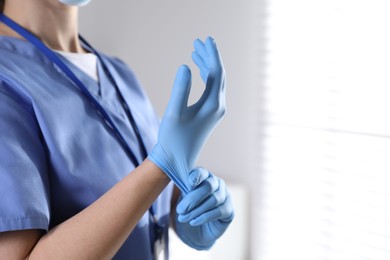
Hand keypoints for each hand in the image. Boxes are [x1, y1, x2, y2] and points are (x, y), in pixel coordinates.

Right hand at [148, 37, 225, 192]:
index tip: (205, 40)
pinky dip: (206, 76)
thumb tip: (185, 67)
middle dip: (210, 57)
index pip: (216, 73)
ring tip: (196, 51)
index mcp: (212, 105)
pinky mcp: (210, 114)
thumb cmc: (173, 138)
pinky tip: (199, 70)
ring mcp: (215, 111)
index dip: (211, 55)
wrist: (176, 160)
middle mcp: (218, 107)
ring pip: (216, 81)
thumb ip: (180, 89)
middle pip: (219, 75)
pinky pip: (212, 89)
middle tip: (200, 41)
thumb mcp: (174, 113)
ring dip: (207, 65)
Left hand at [175, 168, 233, 249]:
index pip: (202, 172)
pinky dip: (204, 217)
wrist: (196, 230)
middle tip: (180, 210)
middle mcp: (217, 183)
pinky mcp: (229, 210)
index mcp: (204, 176)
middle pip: (209, 186)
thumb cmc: (188, 210)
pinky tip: (193, 222)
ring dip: (196, 210)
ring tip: (184, 218)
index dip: (197, 176)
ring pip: (214, 200)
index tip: (189, 183)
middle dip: (193, 199)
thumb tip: (176, 184)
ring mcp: (225, 196)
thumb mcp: (181, 199)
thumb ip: (181, 190)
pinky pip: (219, 211)